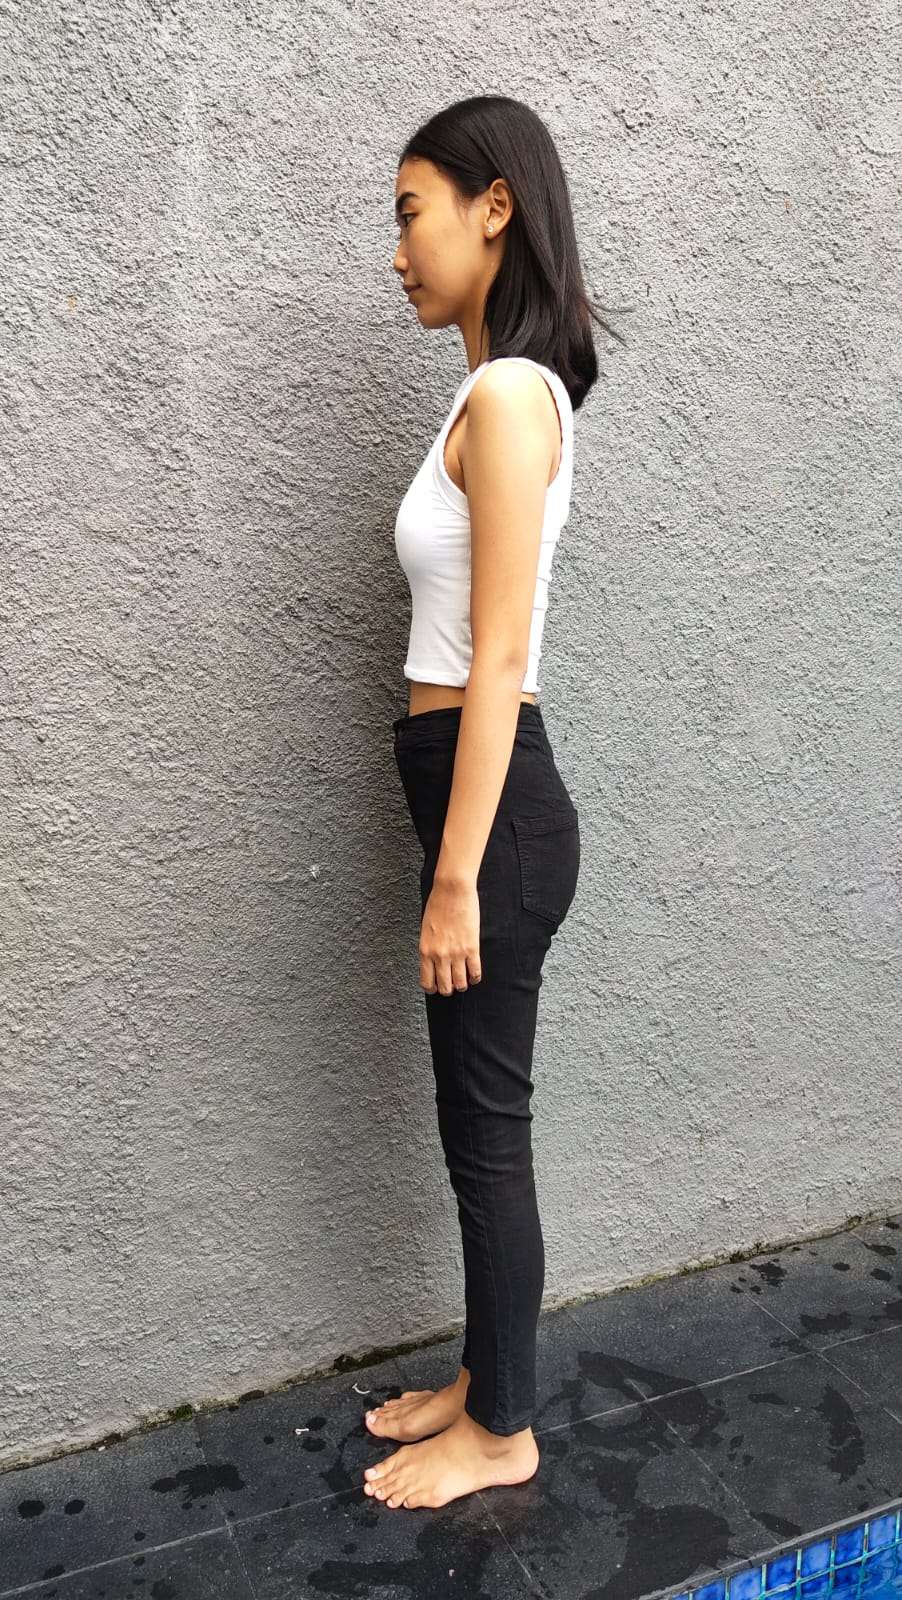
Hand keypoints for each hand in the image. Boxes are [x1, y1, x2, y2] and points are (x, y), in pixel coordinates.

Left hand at [419, 875, 481, 994]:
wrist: (452, 890)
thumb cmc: (438, 905)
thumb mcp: (426, 929)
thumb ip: (429, 948)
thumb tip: (434, 962)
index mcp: (425, 951)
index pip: (427, 982)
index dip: (432, 989)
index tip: (436, 987)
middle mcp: (439, 955)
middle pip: (444, 987)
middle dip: (448, 989)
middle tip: (451, 985)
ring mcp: (456, 953)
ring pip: (460, 983)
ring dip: (462, 985)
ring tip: (464, 981)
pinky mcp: (472, 947)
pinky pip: (475, 972)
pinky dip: (475, 977)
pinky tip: (474, 975)